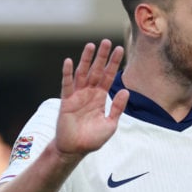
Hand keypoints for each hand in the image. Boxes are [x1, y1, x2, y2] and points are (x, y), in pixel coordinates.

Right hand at [54, 39, 129, 157]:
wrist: (75, 149)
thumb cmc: (93, 138)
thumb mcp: (110, 123)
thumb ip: (117, 108)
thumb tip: (126, 91)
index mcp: (100, 97)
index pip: (109, 77)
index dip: (114, 63)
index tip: (120, 49)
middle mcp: (89, 93)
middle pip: (96, 71)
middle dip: (102, 57)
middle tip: (107, 41)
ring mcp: (77, 95)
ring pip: (82, 73)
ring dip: (86, 60)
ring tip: (91, 46)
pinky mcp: (66, 101)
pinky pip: (67, 85)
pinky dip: (68, 73)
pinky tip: (69, 61)